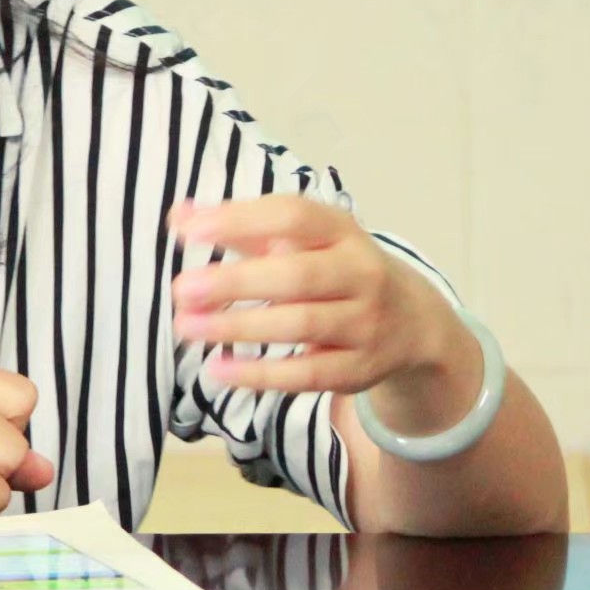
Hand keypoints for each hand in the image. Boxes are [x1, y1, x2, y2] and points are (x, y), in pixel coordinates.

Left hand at [169, 195, 473, 413]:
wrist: (412, 321)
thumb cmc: (334, 269)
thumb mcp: (300, 240)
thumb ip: (240, 227)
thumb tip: (177, 215)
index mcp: (340, 230)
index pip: (292, 217)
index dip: (240, 220)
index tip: (189, 231)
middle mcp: (360, 273)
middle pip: (297, 275)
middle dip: (236, 282)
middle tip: (181, 288)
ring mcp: (365, 323)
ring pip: (302, 324)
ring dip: (239, 326)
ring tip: (186, 325)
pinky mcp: (359, 368)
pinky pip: (308, 373)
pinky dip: (261, 374)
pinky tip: (218, 369)